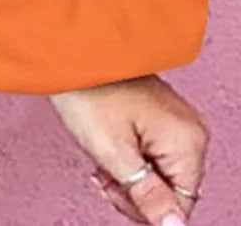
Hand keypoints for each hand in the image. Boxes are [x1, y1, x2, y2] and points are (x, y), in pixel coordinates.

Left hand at [49, 75, 207, 222]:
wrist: (69, 50)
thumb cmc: (87, 89)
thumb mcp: (113, 152)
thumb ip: (146, 195)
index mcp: (186, 139)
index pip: (180, 204)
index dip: (146, 208)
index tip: (116, 193)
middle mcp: (189, 128)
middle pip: (171, 190)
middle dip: (135, 191)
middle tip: (105, 175)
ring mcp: (175, 120)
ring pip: (159, 174)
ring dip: (129, 176)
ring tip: (103, 158)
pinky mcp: (159, 115)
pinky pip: (152, 155)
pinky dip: (130, 159)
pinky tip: (109, 149)